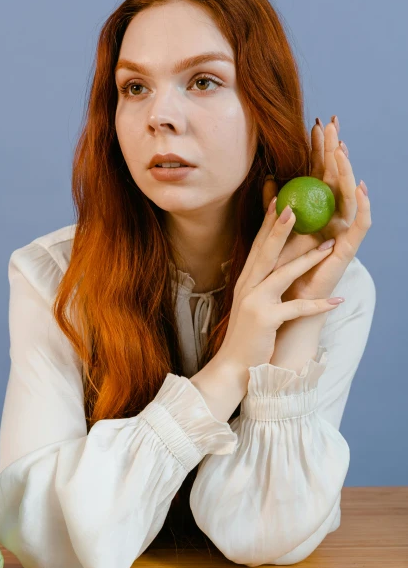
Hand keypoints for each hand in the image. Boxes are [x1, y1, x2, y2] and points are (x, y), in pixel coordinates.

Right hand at [213, 194, 343, 375]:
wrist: (232, 367)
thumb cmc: (247, 336)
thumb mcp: (252, 304)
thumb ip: (262, 285)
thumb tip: (277, 267)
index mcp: (246, 281)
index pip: (259, 247)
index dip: (268, 223)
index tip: (278, 201)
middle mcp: (248, 287)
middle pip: (266, 252)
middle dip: (280, 228)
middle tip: (294, 206)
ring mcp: (255, 302)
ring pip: (283, 274)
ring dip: (307, 259)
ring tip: (327, 245)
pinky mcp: (266, 320)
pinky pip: (296, 308)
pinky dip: (318, 305)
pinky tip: (336, 301)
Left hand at [262, 115, 371, 302]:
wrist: (287, 303)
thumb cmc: (282, 272)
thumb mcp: (275, 234)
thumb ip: (274, 208)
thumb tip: (269, 179)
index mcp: (315, 213)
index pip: (318, 174)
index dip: (318, 150)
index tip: (316, 125)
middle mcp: (331, 219)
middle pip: (335, 179)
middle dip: (333, 151)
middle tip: (332, 125)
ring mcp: (341, 232)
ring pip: (348, 195)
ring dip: (346, 171)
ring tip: (341, 149)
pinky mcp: (347, 249)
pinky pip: (360, 224)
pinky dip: (362, 205)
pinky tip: (360, 187)